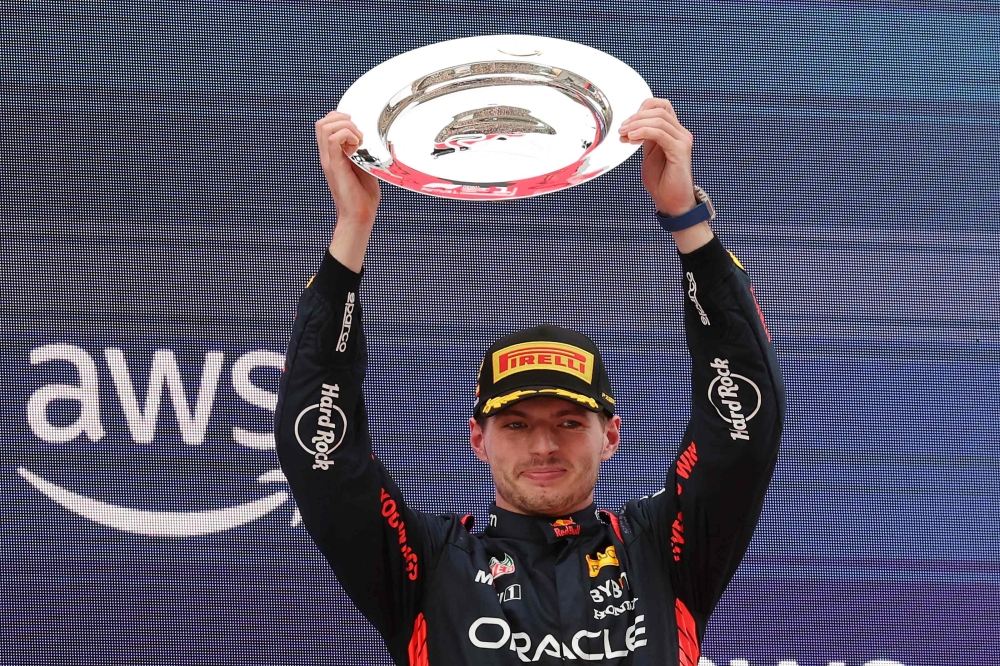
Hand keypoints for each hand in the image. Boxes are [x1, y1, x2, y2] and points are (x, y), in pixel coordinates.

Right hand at [315, 110, 380, 226]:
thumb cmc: (364, 196)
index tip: (358, 129)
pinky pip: (332, 139)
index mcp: (333, 155)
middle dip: (342, 118)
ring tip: (358, 140)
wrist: (359, 216)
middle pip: (322, 123)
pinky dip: (347, 135)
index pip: (326, 126)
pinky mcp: (334, 165)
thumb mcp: (366, 168)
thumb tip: (381, 141)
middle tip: (358, 133)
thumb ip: (365, 154)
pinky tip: (358, 146)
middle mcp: (327, 155)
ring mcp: (329, 160)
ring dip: (345, 126)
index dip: (340, 119)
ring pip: (324, 126)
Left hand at [619, 98, 696, 216]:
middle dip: (636, 117)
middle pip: (659, 109)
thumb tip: (633, 126)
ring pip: (659, 119)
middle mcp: (681, 133)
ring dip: (637, 124)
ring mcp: (682, 140)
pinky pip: (660, 133)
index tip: (626, 123)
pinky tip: (632, 138)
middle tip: (622, 129)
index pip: (661, 106)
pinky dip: (643, 132)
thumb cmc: (661, 182)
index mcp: (673, 132)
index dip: (642, 108)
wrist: (672, 203)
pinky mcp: (680, 150)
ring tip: (624, 135)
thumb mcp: (649, 155)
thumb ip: (645, 139)